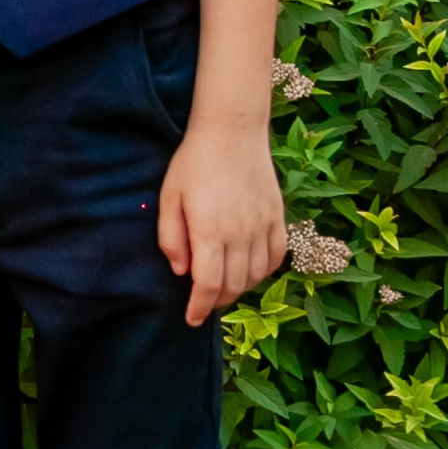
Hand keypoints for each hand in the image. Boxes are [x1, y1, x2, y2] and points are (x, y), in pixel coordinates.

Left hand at [158, 118, 287, 324]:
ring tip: (224, 289)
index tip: (191, 318)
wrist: (231, 130)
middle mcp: (240, 234)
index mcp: (210, 231)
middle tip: (203, 303)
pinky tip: (250, 271)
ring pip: (256, 276)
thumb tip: (181, 272)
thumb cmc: (194, 162)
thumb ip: (171, 238)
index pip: (208, 286)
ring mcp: (262, 225)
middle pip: (233, 286)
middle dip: (217, 302)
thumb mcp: (169, 197)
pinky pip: (276, 256)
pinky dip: (264, 271)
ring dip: (240, 289)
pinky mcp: (277, 216)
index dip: (199, 308)